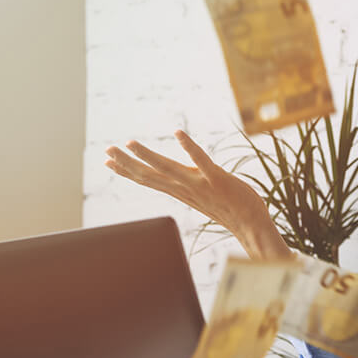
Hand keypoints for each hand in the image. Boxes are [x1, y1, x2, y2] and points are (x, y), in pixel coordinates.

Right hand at [104, 131, 291, 258]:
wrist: (251, 225)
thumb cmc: (229, 208)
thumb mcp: (201, 195)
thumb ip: (186, 184)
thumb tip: (175, 176)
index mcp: (180, 192)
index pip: (148, 180)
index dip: (126, 171)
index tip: (106, 161)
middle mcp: (185, 189)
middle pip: (150, 175)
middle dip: (127, 163)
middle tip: (106, 149)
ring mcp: (200, 185)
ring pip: (168, 169)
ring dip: (148, 156)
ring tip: (130, 142)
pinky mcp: (217, 179)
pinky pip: (201, 161)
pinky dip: (189, 147)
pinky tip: (178, 132)